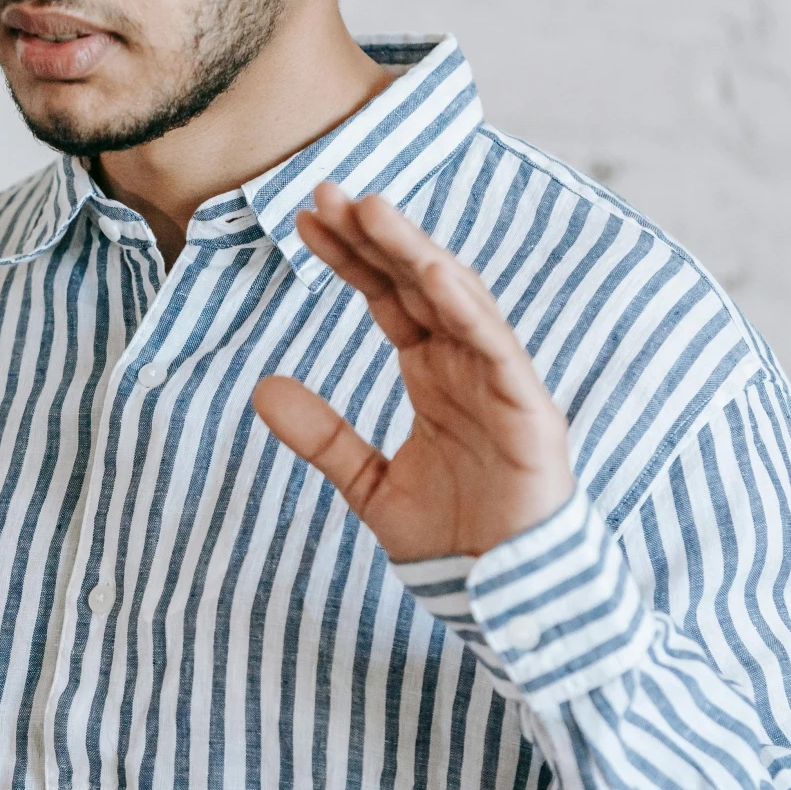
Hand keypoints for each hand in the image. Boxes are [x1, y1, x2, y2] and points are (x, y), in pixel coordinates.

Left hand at [252, 181, 572, 561]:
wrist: (505, 599)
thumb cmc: (455, 540)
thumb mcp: (370, 485)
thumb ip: (324, 438)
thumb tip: (261, 389)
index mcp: (435, 374)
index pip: (390, 299)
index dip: (352, 258)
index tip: (306, 220)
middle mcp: (469, 366)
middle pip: (419, 284)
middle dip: (375, 237)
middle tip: (326, 191)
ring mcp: (502, 383)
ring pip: (458, 300)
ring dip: (416, 251)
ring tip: (371, 210)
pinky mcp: (529, 411)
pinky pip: (497, 348)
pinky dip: (468, 308)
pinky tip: (434, 270)